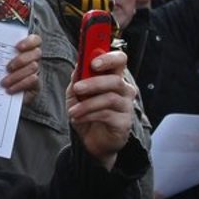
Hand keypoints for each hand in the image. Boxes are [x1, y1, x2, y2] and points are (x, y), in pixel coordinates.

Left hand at [1, 33, 40, 100]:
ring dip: (17, 75)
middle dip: (21, 60)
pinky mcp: (36, 85)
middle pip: (36, 53)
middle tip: (7, 68)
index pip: (35, 40)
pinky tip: (9, 90)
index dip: (29, 42)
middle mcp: (34, 58)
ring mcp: (36, 71)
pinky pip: (33, 81)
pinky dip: (20, 85)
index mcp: (26, 48)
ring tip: (3, 83)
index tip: (17, 47)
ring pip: (33, 67)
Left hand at [66, 49, 135, 168]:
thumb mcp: (77, 95)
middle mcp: (125, 90)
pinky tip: (78, 119)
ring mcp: (126, 106)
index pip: (120, 60)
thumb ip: (78, 79)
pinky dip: (89, 115)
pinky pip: (107, 115)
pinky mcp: (124, 122)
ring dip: (87, 104)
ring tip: (72, 111)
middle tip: (77, 88)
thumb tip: (78, 67)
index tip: (92, 62)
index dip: (109, 58)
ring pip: (110, 98)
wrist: (92, 140)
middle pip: (116, 80)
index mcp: (114, 77)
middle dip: (94, 82)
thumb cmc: (87, 113)